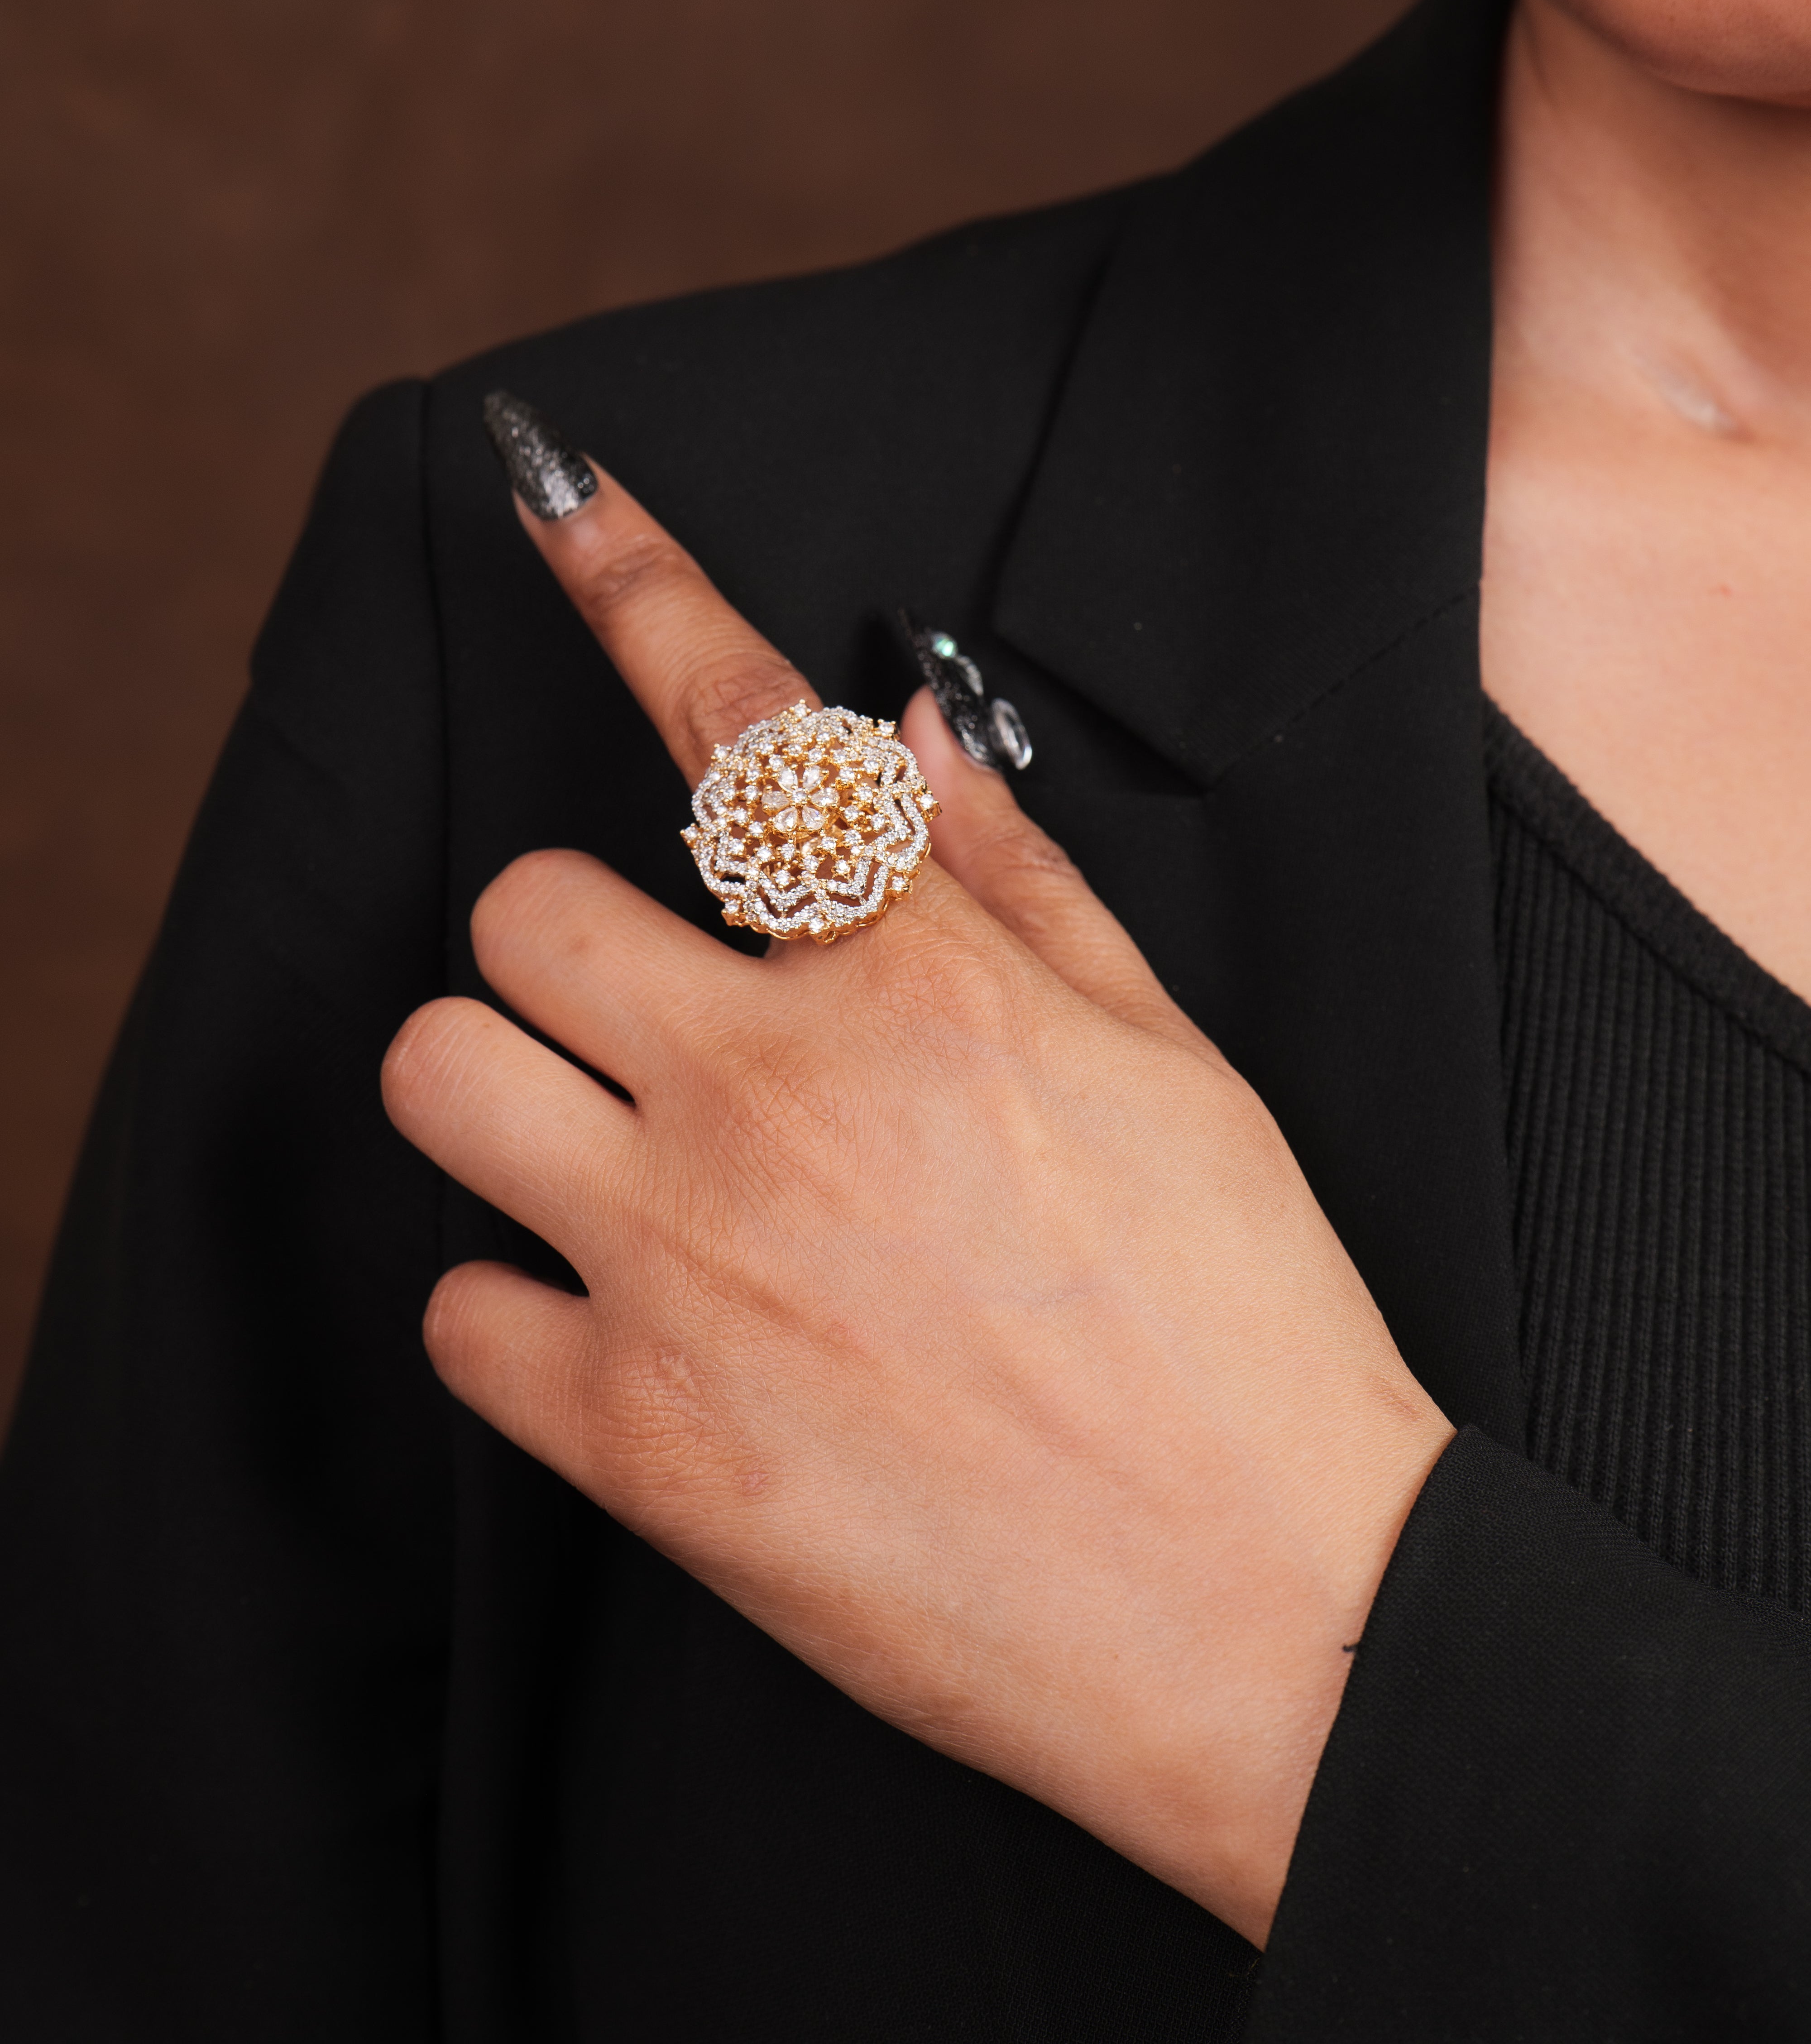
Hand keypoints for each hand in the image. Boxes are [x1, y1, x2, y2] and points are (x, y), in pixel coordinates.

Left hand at [381, 457, 1454, 1947]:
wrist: (1263, 1610)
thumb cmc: (1240, 1328)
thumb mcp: (1172, 1064)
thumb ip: (1018, 881)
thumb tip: (909, 724)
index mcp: (922, 988)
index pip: (746, 730)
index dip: (632, 580)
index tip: (549, 493)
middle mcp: (778, 1093)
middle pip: (514, 912)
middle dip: (566, 956)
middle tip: (653, 1032)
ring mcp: (687, 1260)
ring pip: (435, 1074)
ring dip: (502, 1100)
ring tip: (609, 1167)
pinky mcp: (634, 1436)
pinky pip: (454, 1308)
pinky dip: (521, 1314)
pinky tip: (639, 1339)